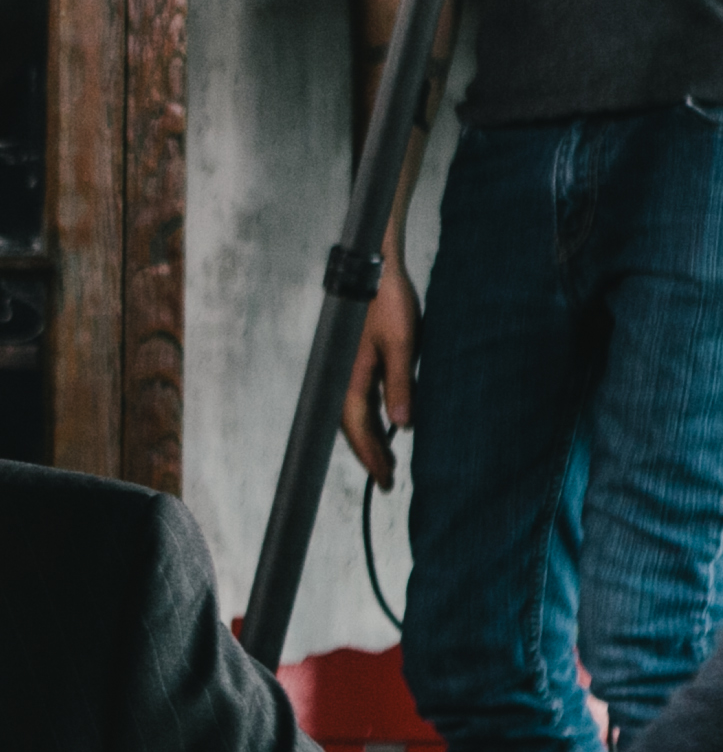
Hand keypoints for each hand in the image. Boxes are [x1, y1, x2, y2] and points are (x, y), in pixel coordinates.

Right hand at [342, 262, 419, 487]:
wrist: (377, 269)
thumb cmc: (389, 303)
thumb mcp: (403, 344)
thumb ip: (402, 384)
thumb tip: (403, 424)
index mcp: (353, 377)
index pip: (359, 428)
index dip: (372, 457)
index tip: (384, 481)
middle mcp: (346, 377)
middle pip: (352, 427)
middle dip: (368, 454)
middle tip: (385, 481)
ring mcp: (352, 369)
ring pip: (357, 414)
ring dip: (370, 437)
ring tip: (387, 459)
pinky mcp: (361, 360)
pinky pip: (363, 399)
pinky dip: (372, 417)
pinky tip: (388, 421)